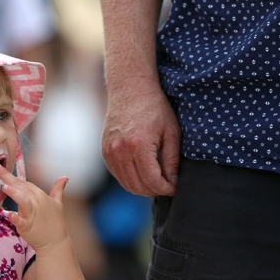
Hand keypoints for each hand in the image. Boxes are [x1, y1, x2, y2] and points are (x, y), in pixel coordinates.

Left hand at [0, 162, 68, 249]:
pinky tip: (9, 213)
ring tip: (4, 186)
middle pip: (22, 187)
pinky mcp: (27, 227)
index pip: (25, 183)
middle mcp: (37, 203)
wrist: (55, 243)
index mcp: (41, 196)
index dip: (13, 176)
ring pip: (23, 200)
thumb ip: (58, 189)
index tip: (1, 168)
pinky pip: (20, 221)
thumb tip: (65, 177)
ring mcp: (32, 215)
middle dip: (8, 177)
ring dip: (14, 192)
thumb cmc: (55, 223)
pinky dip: (15, 217)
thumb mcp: (58, 203)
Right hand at [101, 79, 180, 195]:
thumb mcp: (171, 132)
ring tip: (156, 181)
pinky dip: (131, 179)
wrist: (130, 88)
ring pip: (127, 184)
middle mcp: (120, 151)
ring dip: (143, 188)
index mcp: (139, 146)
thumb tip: (173, 183)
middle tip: (167, 186)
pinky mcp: (105, 151)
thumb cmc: (155, 107)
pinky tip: (143, 173)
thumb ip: (172, 160)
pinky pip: (118, 174)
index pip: (152, 181)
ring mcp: (109, 152)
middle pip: (138, 186)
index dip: (166, 189)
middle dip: (155, 191)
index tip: (175, 188)